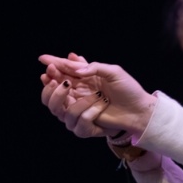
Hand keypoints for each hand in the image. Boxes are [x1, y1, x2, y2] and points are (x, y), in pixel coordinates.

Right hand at [38, 55, 155, 138]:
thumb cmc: (129, 90)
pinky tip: (101, 103)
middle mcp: (78, 93)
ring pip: (56, 107)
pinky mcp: (85, 123)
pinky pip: (76, 119)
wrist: (140, 109)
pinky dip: (87, 110)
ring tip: (78, 91)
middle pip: (52, 90)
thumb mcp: (113, 72)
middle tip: (55, 75)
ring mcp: (79, 109)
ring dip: (64, 97)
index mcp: (83, 79)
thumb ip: (94, 67)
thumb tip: (74, 67)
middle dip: (51, 82)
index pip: (62, 71)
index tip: (43, 59)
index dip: (52, 65)